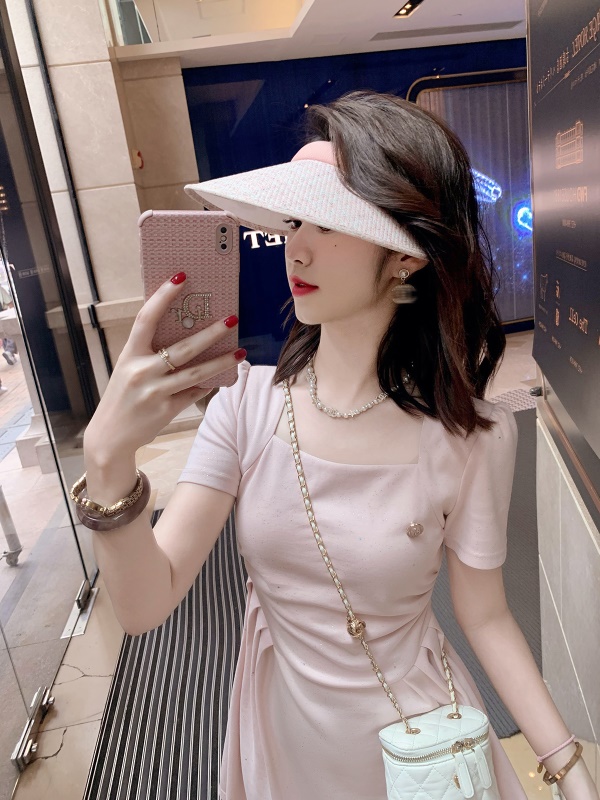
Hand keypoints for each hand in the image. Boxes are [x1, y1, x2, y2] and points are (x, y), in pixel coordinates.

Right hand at [84, 272, 243, 460]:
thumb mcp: (128, 369)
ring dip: (221, 361)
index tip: (181, 277)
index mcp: (129, 354)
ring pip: (196, 373)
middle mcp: (141, 371)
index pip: (145, 318)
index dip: (163, 296)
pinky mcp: (166, 410)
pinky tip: (222, 377)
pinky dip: (208, 384)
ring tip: (241, 352)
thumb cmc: (123, 397)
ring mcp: (155, 392)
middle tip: (231, 318)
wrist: (109, 436)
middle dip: (210, 333)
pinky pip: (194, 393)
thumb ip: (149, 353)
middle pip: (182, 348)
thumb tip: (183, 330)